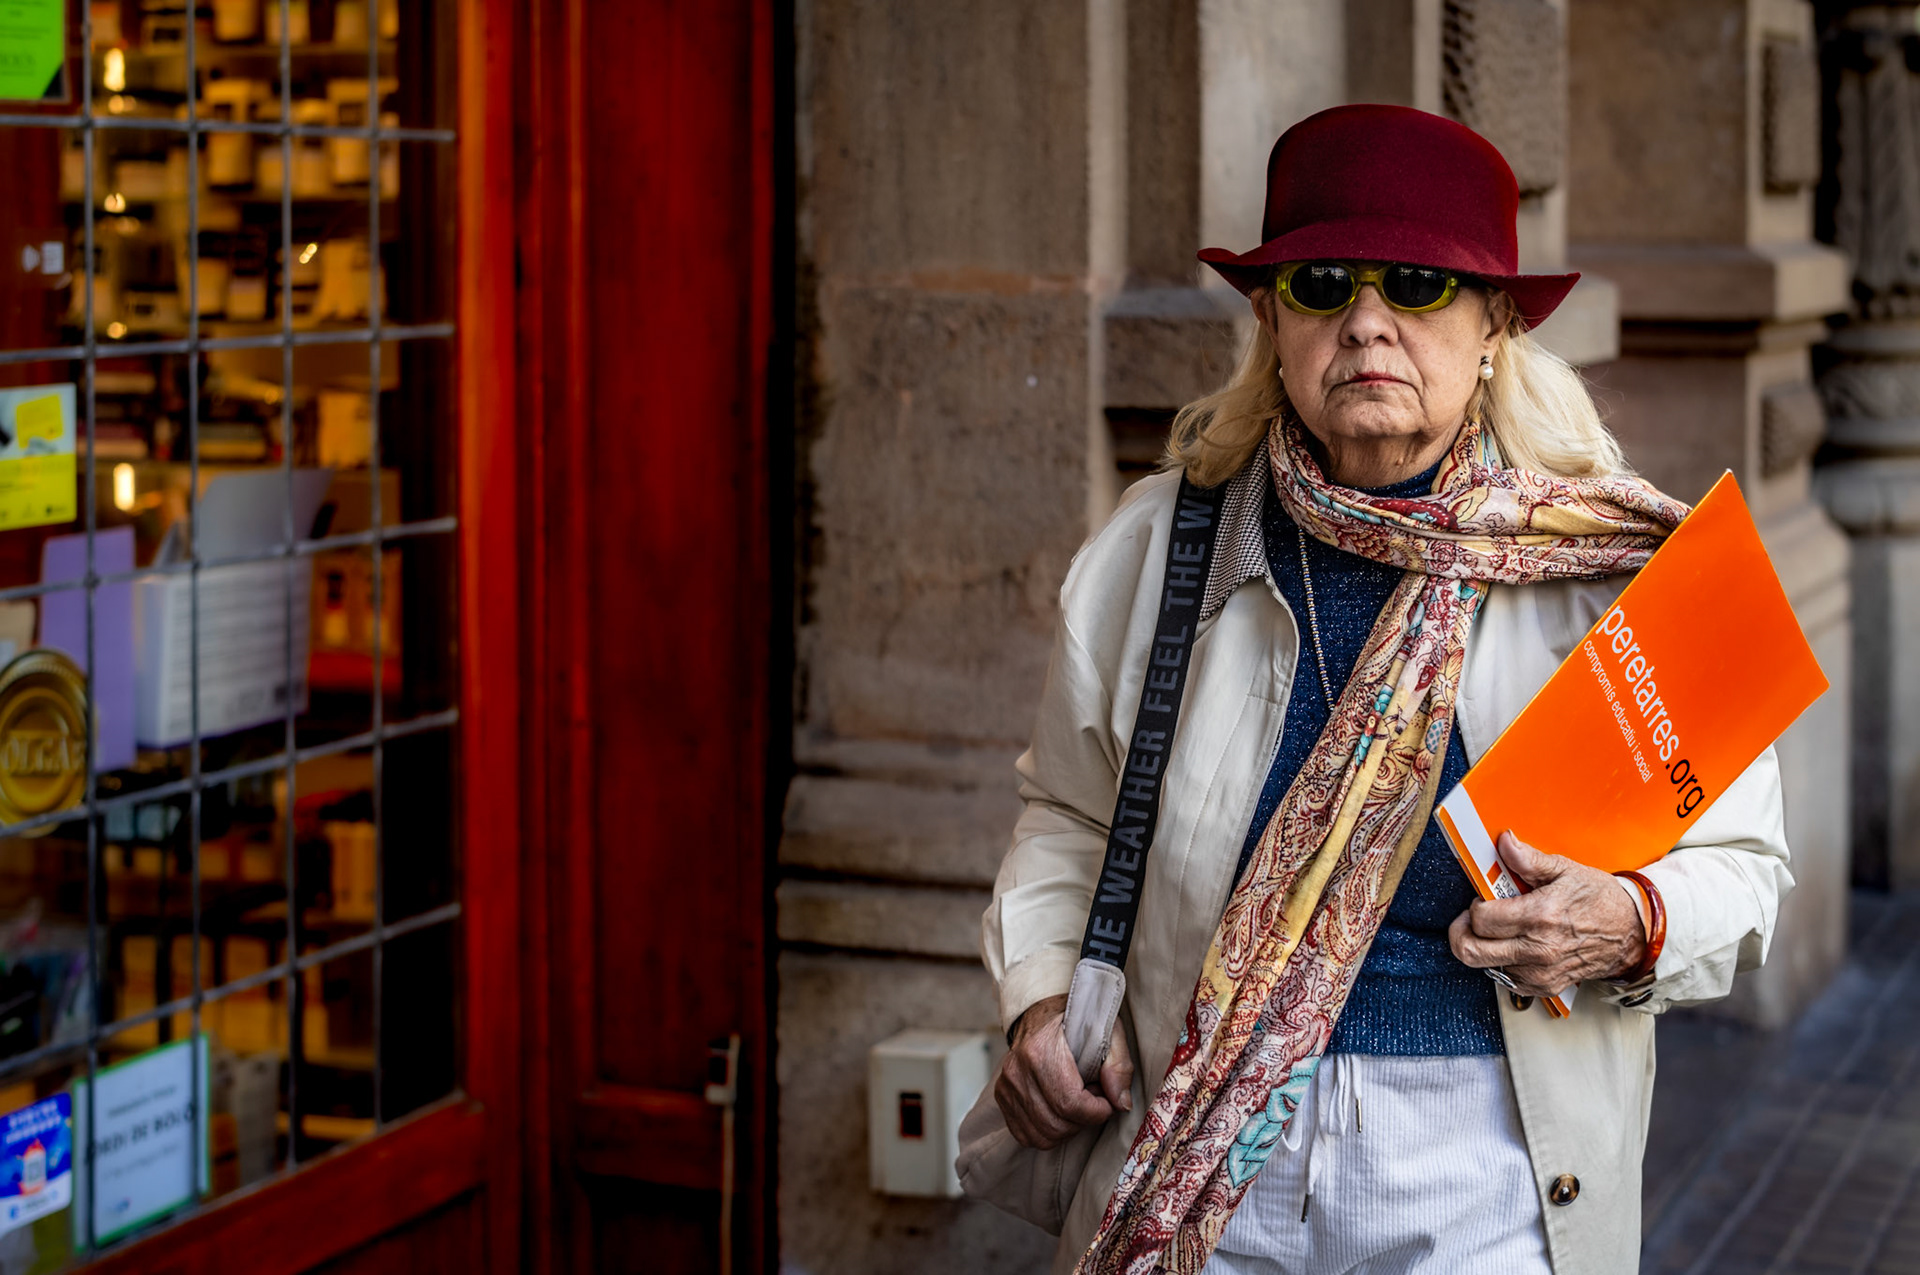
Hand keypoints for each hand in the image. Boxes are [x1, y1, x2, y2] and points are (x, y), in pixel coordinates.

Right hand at [993, 994, 1134, 1148]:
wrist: (1041, 1013)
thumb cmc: (1076, 1021)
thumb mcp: (1107, 1032)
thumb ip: (1118, 1067)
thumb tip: (1120, 1104)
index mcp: (1040, 1051)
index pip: (1070, 1104)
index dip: (1096, 1112)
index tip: (1107, 1102)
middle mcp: (1018, 1071)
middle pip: (1056, 1124)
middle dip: (1084, 1121)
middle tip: (1094, 1101)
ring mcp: (1007, 1086)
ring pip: (1042, 1135)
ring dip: (1068, 1128)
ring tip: (1077, 1104)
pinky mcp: (1003, 1097)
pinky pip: (1026, 1135)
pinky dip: (1048, 1132)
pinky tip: (1060, 1112)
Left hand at [1448, 832, 1646, 996]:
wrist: (1633, 934)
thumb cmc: (1600, 900)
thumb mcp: (1566, 870)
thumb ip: (1529, 859)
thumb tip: (1504, 843)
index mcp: (1540, 917)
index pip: (1480, 919)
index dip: (1474, 906)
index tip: (1482, 899)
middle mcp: (1538, 950)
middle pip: (1471, 951)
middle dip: (1461, 932)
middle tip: (1470, 920)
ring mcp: (1540, 973)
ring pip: (1485, 966)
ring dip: (1485, 947)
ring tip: (1501, 930)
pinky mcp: (1545, 987)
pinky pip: (1505, 979)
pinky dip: (1502, 962)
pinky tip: (1516, 945)